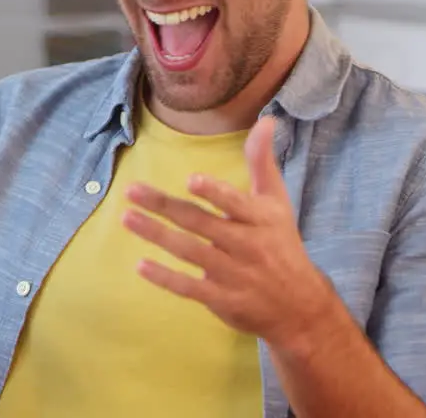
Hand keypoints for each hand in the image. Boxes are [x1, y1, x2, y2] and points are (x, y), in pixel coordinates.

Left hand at [121, 115, 338, 351]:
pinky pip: (189, 287)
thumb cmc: (281, 243)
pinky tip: (140, 265)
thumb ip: (262, 162)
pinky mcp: (221, 299)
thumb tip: (266, 119)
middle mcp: (246, 245)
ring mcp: (232, 274)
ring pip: (189, 251)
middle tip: (130, 191)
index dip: (214, 193)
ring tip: (126, 218)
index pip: (236, 204)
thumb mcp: (276, 202)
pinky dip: (165, 278)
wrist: (300, 306)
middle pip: (200, 223)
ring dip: (155, 235)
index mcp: (260, 219)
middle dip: (164, 206)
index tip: (191, 180)